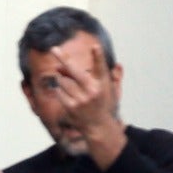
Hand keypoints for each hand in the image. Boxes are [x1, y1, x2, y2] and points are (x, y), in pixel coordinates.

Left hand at [49, 41, 126, 165]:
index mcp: (103, 84)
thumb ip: (112, 75)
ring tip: (64, 77)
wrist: (98, 126)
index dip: (98, 57)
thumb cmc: (104, 104)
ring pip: (63, 81)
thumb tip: (118, 64)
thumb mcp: (112, 89)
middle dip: (63, 59)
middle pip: (75, 71)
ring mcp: (81, 99)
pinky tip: (64, 90)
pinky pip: (60, 91)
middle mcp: (92, 91)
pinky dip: (60, 88)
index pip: (101, 67)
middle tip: (54, 49)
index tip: (95, 46)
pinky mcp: (71, 106)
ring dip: (61, 76)